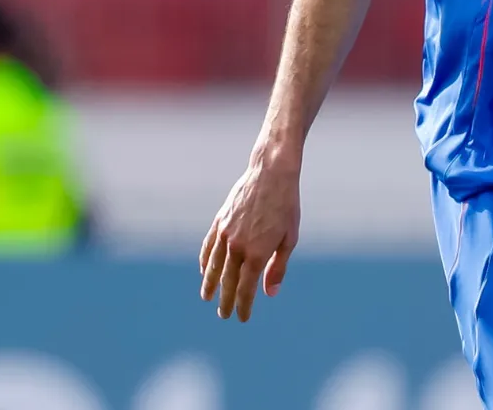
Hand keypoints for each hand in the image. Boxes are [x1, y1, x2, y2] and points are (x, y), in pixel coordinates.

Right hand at [199, 146, 300, 321]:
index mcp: (257, 254)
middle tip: (223, 314)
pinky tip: (203, 270)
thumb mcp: (289, 238)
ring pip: (212, 266)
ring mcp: (225, 234)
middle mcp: (237, 247)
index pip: (246, 289)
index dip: (244, 306)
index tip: (242, 318)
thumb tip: (270, 293)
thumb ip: (278, 268)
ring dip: (209, 284)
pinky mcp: (219, 222)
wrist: (271, 174)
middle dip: (225, 300)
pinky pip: (208, 247)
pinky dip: (204, 261)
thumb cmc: (286, 206)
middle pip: (227, 281)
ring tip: (206, 297)